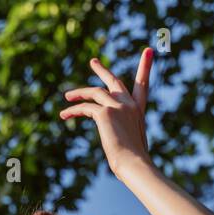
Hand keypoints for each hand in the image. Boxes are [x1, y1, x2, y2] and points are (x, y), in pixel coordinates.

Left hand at [58, 48, 154, 176]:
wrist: (133, 164)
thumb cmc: (134, 162)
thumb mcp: (132, 143)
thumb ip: (124, 134)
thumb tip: (117, 142)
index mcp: (138, 111)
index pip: (142, 85)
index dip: (145, 67)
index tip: (148, 50)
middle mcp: (130, 105)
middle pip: (114, 81)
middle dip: (102, 70)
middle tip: (93, 61)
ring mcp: (118, 106)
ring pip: (95, 92)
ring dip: (79, 93)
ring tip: (67, 96)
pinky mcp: (105, 113)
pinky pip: (85, 108)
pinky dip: (73, 110)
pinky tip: (64, 115)